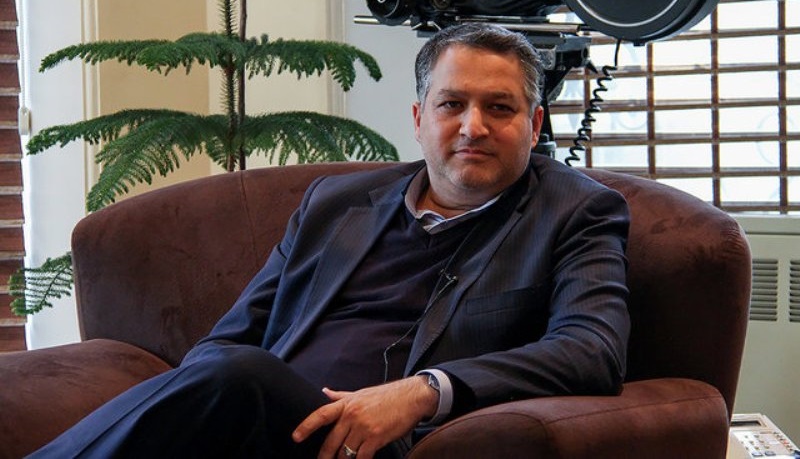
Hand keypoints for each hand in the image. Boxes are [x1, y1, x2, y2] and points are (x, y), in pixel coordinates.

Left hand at [292, 376, 437, 458]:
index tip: (295, 437)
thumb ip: (340, 396)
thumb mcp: (361, 393)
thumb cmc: (387, 396)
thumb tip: (324, 392)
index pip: (321, 414)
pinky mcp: (376, 438)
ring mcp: (363, 427)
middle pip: (331, 441)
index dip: (306, 426)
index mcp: (347, 404)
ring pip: (345, 452)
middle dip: (325, 456)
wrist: (412, 397)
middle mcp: (352, 415)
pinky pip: (361, 457)